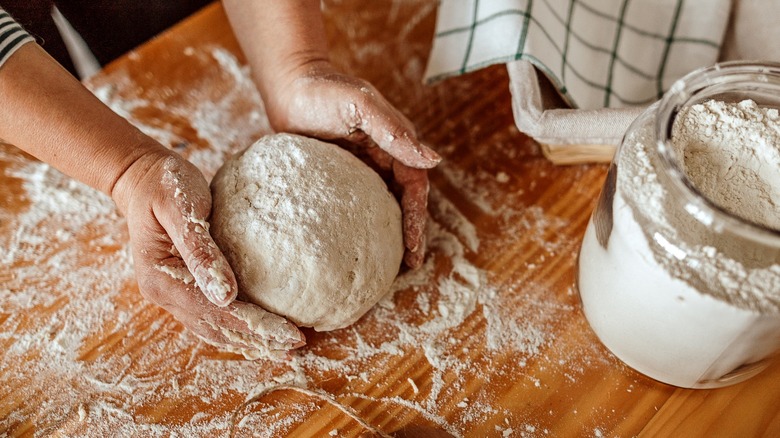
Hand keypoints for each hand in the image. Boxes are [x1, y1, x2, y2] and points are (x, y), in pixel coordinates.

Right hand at [112, 149, 304, 358]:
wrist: (142, 178)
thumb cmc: (164, 184)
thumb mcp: (181, 207)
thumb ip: (200, 250)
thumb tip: (226, 296)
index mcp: (162, 278)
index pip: (216, 312)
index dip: (254, 325)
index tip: (290, 334)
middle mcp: (164, 294)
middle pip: (217, 328)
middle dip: (257, 340)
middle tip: (296, 346)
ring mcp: (171, 293)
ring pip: (213, 329)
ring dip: (249, 340)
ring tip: (283, 348)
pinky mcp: (182, 288)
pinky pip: (211, 316)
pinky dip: (237, 327)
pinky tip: (261, 331)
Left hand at [264, 61, 440, 267]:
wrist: (289, 84)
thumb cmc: (324, 90)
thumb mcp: (361, 107)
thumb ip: (394, 132)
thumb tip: (433, 160)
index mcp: (395, 142)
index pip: (414, 186)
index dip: (416, 217)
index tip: (412, 247)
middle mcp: (383, 157)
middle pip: (404, 201)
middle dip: (410, 232)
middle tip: (409, 265)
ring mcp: (361, 167)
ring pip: (382, 205)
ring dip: (390, 232)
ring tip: (390, 264)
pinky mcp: (338, 175)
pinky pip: (354, 204)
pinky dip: (362, 225)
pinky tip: (356, 245)